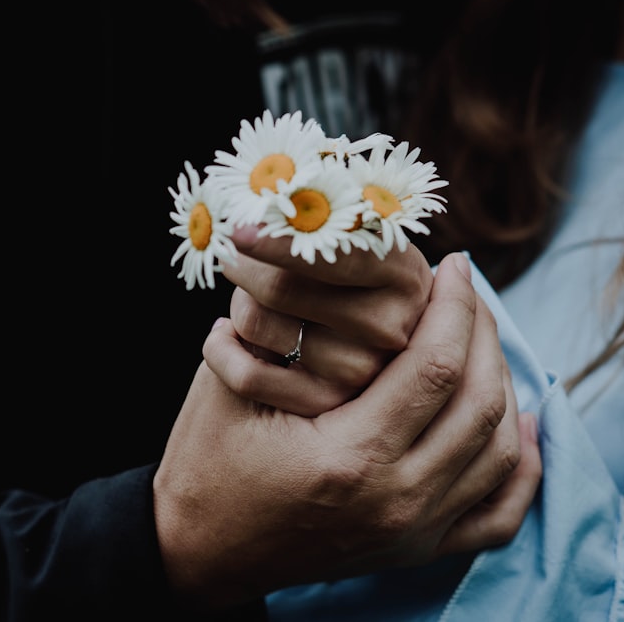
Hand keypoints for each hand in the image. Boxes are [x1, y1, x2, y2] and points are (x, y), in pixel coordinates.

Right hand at [154, 253, 541, 611]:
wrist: (200, 549)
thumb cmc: (208, 460)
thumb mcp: (232, 385)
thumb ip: (290, 330)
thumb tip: (353, 266)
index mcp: (348, 458)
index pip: (436, 365)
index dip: (455, 305)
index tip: (454, 265)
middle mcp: (395, 502)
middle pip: (480, 402)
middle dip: (484, 332)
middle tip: (468, 292)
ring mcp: (412, 533)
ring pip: (499, 449)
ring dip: (503, 383)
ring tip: (482, 338)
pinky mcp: (416, 550)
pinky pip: (498, 513)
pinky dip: (522, 466)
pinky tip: (522, 424)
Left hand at [218, 224, 433, 414]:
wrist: (371, 329)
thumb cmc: (349, 264)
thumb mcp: (353, 234)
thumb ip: (317, 222)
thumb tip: (254, 216)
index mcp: (403, 273)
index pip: (333, 255)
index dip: (278, 240)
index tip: (237, 229)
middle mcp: (391, 326)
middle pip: (279, 288)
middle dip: (243, 265)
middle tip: (234, 254)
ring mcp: (362, 372)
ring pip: (255, 322)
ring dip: (238, 303)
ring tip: (249, 297)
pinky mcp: (326, 405)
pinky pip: (246, 374)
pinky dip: (220, 349)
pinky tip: (226, 334)